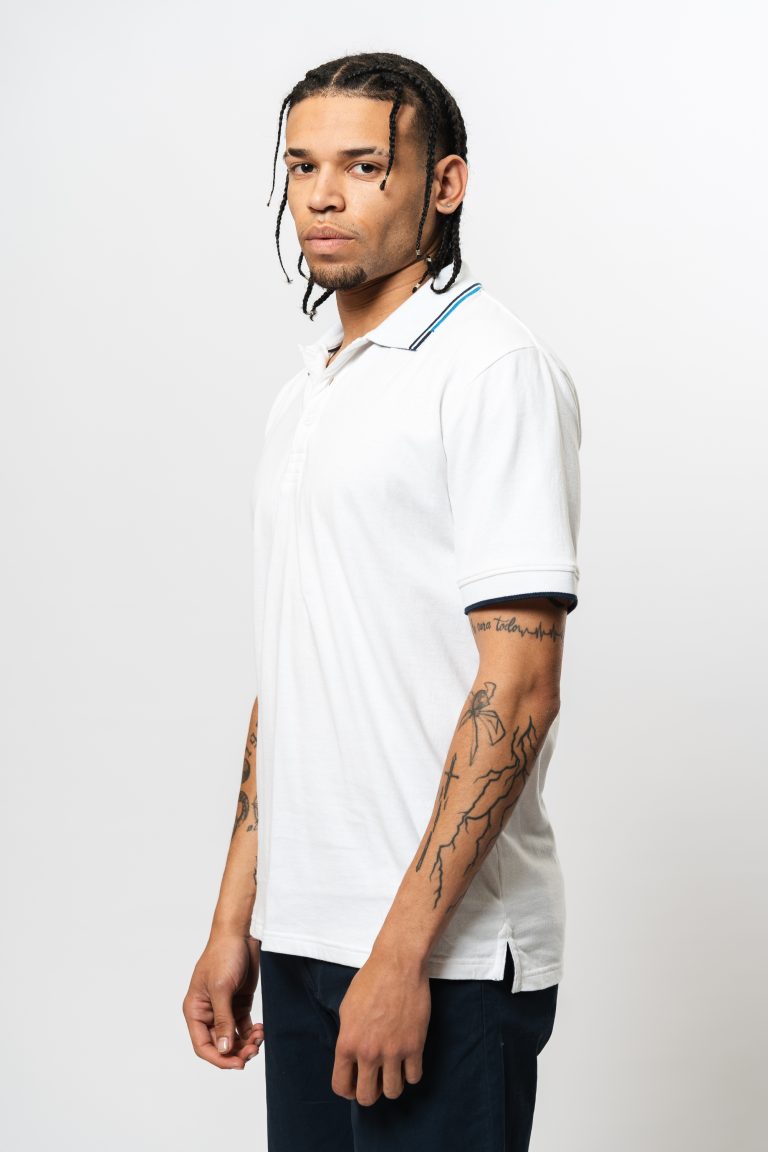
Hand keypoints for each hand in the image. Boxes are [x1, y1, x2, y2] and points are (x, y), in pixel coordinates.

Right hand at [182, 932, 264, 1068]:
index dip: (218, 1058)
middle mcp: (208, 1013)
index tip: (237, 1064)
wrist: (240, 935)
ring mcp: (224, 1009)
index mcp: (195, 1010)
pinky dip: (252, 1033)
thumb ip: (223, 1019)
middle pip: (220, 1045)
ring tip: (259, 1038)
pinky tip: (261, 1030)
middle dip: (236, 1052)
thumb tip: (224, 1048)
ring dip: (246, 1044)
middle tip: (253, 1052)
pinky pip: (244, 1028)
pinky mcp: (239, 1004)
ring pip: (233, 1039)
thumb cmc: (223, 956)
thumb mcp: (222, 988)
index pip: (203, 1045)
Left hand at [331, 948, 430, 1105]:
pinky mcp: (415, 1045)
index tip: (354, 1085)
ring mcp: (393, 1051)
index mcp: (347, 1043)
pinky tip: (408, 1060)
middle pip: (367, 1097)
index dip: (347, 1090)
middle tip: (375, 1080)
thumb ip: (348, 1037)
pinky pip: (414, 1077)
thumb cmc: (370, 981)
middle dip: (370, 1092)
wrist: (397, 964)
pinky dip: (411, 1073)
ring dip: (392, 1085)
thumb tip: (352, 1058)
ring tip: (393, 1070)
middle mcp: (368, 1052)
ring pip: (393, 1092)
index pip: (341, 1086)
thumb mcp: (347, 1009)